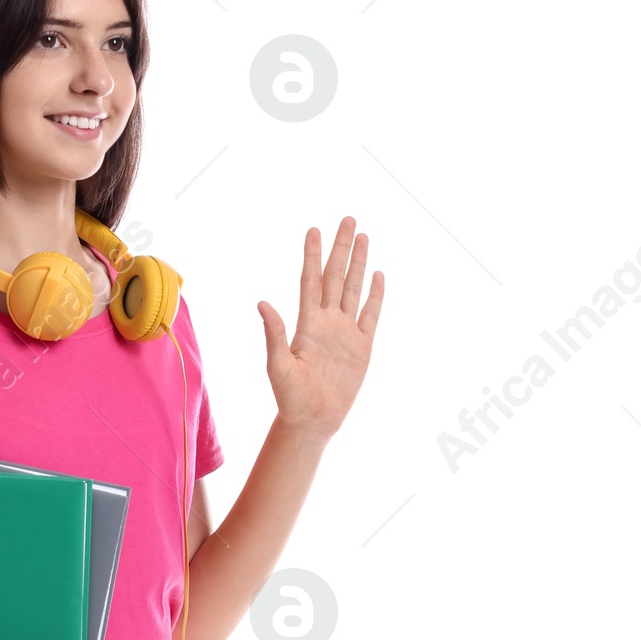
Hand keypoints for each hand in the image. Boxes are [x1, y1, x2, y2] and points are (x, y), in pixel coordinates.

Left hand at [258, 217, 382, 439]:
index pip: (310, 281)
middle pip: (335, 276)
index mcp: (306, 324)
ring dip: (358, 263)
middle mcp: (326, 322)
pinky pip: (370, 315)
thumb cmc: (290, 397)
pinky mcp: (362, 346)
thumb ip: (274, 333)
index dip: (312, 255)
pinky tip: (378, 274)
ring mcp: (346, 332)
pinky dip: (375, 295)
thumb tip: (261, 303)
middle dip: (341, 248)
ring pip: (353, 289)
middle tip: (348, 219)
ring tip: (363, 236)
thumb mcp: (278, 365)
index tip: (314, 229)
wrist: (313, 420)